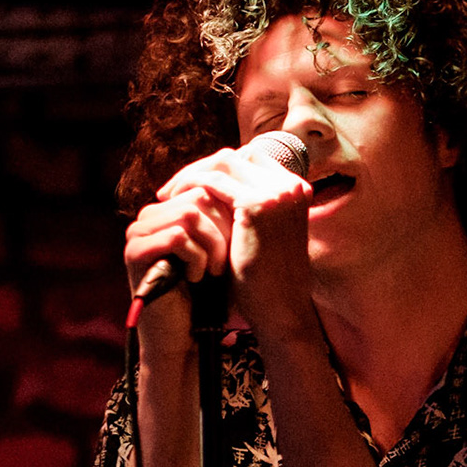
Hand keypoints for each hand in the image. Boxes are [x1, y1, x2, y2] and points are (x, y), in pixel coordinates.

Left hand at [140, 143, 315, 340]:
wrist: (281, 310)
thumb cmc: (268, 280)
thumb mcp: (264, 234)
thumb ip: (248, 208)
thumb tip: (214, 189)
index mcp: (297, 190)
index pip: (250, 159)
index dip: (218, 169)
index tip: (193, 185)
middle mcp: (291, 186)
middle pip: (235, 156)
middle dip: (200, 168)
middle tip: (173, 187)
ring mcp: (277, 193)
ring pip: (221, 163)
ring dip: (191, 175)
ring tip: (169, 194)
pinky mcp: (258, 205)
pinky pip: (212, 182)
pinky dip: (190, 187)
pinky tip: (174, 202)